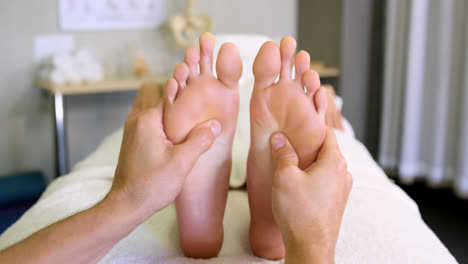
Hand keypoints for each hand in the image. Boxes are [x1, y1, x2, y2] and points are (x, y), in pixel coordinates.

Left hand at [109, 83, 221, 220]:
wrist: (126, 205)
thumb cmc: (151, 185)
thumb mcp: (182, 162)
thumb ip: (200, 140)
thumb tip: (214, 124)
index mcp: (147, 119)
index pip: (171, 93)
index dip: (189, 95)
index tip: (204, 98)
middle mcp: (137, 120)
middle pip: (163, 99)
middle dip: (180, 102)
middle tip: (199, 111)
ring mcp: (133, 130)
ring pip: (157, 111)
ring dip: (172, 115)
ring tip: (191, 124)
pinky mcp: (134, 141)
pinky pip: (152, 123)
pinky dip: (165, 125)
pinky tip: (178, 138)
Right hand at [270, 128, 352, 262]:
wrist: (310, 248)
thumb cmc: (300, 214)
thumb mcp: (285, 177)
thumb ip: (283, 153)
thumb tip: (279, 138)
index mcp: (335, 162)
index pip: (326, 131)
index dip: (311, 123)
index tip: (298, 119)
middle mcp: (344, 173)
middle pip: (325, 148)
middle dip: (307, 143)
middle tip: (288, 140)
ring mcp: (342, 189)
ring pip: (324, 165)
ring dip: (309, 162)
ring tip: (289, 162)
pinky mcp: (336, 201)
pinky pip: (324, 180)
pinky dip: (312, 176)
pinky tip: (297, 182)